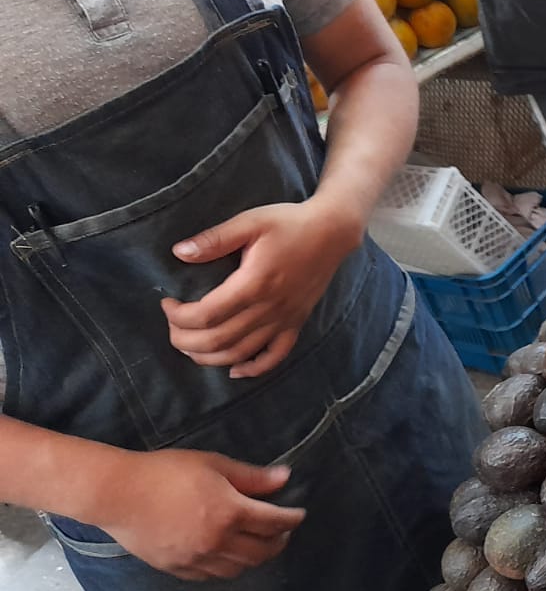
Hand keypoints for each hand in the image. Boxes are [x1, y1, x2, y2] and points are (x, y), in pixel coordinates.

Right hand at [98, 449, 305, 580]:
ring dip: (255, 558)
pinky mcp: (177, 568)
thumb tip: (285, 478)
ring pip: (239, 569)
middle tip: (283, 531)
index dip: (292, 519)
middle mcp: (217, 542)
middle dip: (278, 541)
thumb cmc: (166, 472)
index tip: (299, 514)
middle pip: (262, 552)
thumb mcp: (213, 465)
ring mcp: (196, 559)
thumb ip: (252, 477)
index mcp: (230, 513)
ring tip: (259, 544)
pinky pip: (212, 576)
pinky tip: (229, 556)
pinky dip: (228, 568)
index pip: (274, 523)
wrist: (118, 494)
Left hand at [162, 198, 361, 378]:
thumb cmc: (290, 223)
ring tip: (190, 346)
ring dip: (208, 357)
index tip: (167, 303)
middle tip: (172, 326)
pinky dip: (253, 368)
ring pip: (240, 353)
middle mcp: (270, 308)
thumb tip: (179, 252)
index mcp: (254, 283)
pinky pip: (275, 356)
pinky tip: (234, 369)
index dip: (178, 316)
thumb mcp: (250, 221)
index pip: (206, 315)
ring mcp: (285, 319)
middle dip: (185, 340)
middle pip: (217, 341)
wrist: (333, 231)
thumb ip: (214, 239)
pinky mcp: (296, 322)